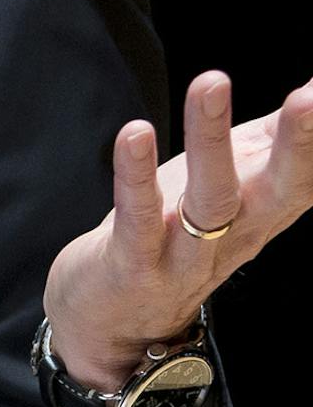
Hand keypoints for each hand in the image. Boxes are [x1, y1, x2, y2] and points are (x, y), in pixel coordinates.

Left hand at [44, 69, 312, 389]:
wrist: (113, 325)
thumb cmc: (173, 236)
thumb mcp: (228, 187)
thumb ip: (267, 142)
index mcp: (263, 213)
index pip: (307, 177)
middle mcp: (237, 235)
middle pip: (280, 190)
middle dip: (300, 144)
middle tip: (309, 96)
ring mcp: (186, 254)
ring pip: (211, 198)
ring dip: (211, 140)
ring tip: (212, 81)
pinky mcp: (135, 265)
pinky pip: (139, 217)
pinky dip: (136, 175)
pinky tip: (135, 132)